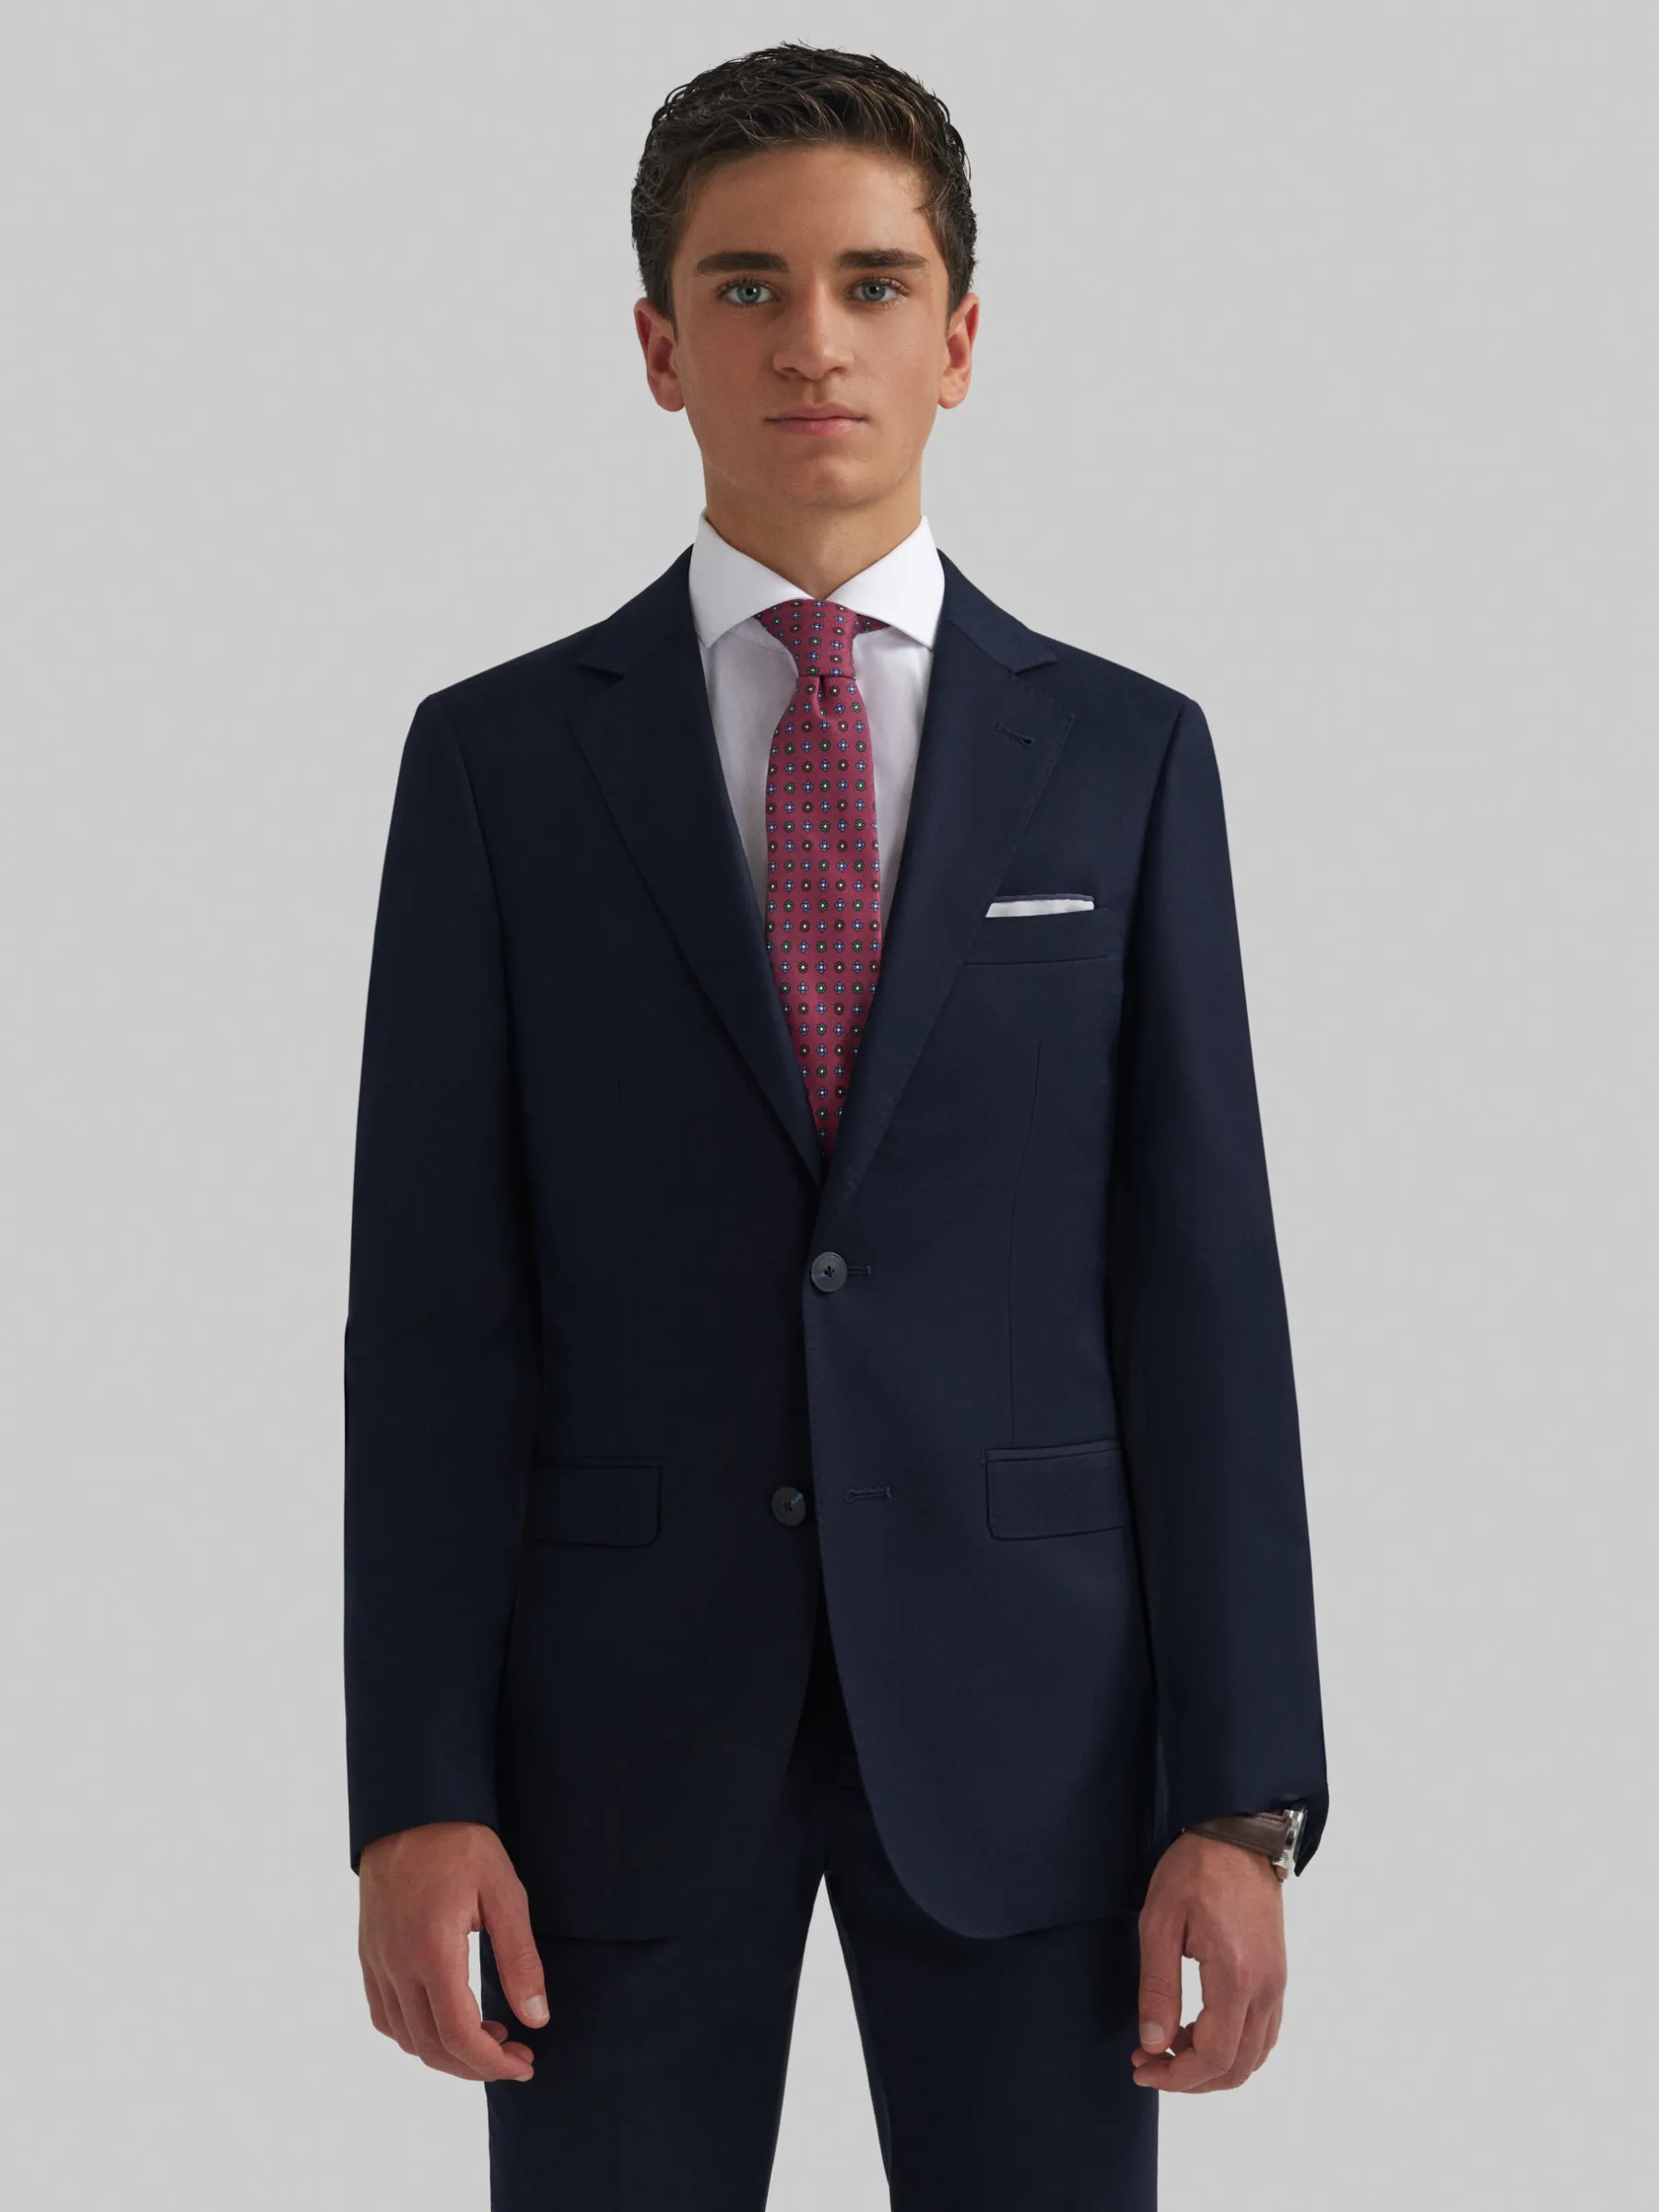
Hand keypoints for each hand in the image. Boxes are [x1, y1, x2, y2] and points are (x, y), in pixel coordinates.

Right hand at [358, 1821, 547, 2082]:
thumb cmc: (461, 1844)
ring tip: (488, 2036)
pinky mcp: (369, 1955)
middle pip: (431, 2046)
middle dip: (476, 2066)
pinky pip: (384, 2016)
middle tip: (516, 2056)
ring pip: (405, 2038)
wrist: (410, 1809)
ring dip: (446, 2053)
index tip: (525, 2063)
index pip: (457, 2034)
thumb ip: (520, 1959)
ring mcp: (377, 1962)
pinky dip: (415, 2034)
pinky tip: (446, 2019)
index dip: (492, 2062)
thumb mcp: (504, 1893)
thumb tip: (536, 2018)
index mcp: (432, 1951)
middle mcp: (397, 1965)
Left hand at [1131, 1831, 1286, 2091]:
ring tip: (1170, 2043)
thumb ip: (1157, 1987)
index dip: (1176, 2076)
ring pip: (1254, 2056)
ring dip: (1213, 2065)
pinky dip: (1233, 2047)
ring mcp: (1277, 1983)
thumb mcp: (1160, 1921)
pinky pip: (1264, 2033)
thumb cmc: (1195, 1870)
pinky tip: (1200, 2029)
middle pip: (1238, 2067)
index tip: (1141, 2067)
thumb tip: (1152, 2043)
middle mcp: (1266, 1988)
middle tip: (1149, 2062)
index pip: (1214, 2056)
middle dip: (1191, 2079)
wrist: (1238, 1834)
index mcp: (1236, 1976)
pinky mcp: (1277, 1975)